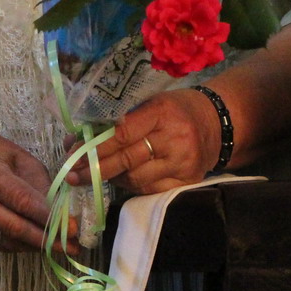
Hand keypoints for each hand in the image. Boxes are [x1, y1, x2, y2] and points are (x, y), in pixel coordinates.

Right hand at [0, 125, 63, 254]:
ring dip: (36, 245)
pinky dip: (21, 246)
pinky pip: (0, 245)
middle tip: (72, 247)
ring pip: (9, 240)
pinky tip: (35, 241)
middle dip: (46, 239)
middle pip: (15, 227)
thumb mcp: (20, 158)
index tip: (72, 229)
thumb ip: (40, 183)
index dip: (48, 218)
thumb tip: (60, 213)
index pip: (22, 201)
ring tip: (59, 245)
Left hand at [70, 88, 219, 193]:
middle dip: (95, 168)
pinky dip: (131, 186)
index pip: (122, 133)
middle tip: (73, 174)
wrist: (218, 122)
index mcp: (161, 112)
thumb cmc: (176, 108)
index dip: (95, 147)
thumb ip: (119, 118)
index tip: (72, 154)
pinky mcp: (188, 181)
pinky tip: (122, 178)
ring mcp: (183, 164)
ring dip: (112, 177)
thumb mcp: (151, 101)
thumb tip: (79, 137)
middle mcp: (174, 140)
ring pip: (136, 179)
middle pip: (126, 159)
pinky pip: (150, 189)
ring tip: (97, 173)